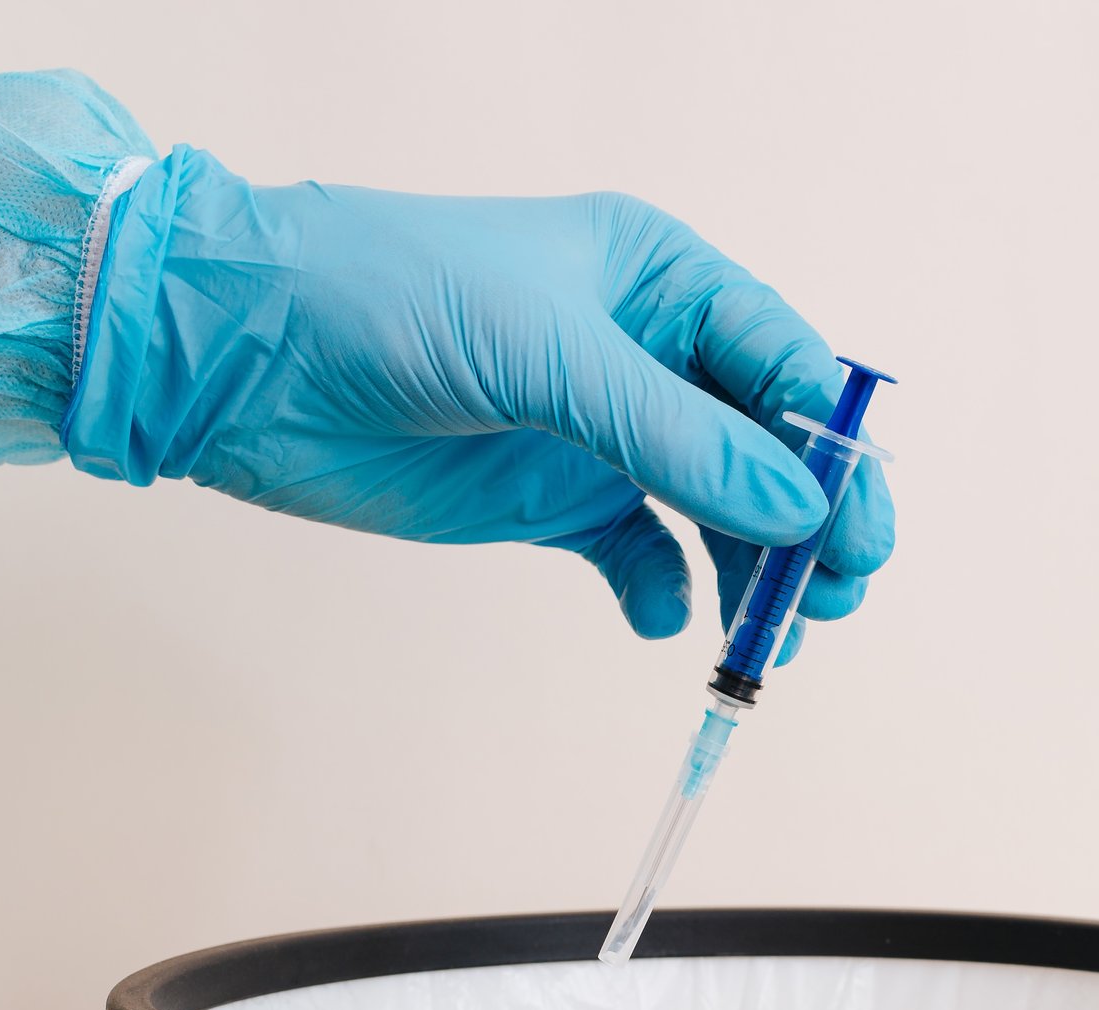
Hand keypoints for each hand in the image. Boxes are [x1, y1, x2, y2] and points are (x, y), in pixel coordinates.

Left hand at [65, 146, 894, 651]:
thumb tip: (797, 507)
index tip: (857, 529)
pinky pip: (639, 555)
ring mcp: (599, 433)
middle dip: (810, 524)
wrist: (241, 356)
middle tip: (830, 598)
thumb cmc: (383, 296)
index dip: (834, 448)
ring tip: (766, 640)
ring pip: (717, 511)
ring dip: (752, 574)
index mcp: (662, 281)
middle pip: (769, 450)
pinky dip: (662, 593)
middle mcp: (645, 356)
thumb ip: (677, 435)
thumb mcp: (547, 353)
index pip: (787, 365)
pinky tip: (661, 620)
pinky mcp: (549, 501)